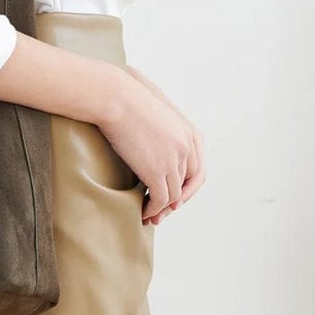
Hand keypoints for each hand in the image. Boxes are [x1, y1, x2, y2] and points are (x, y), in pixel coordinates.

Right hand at [98, 68, 205, 223]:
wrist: (116, 99)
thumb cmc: (129, 100)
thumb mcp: (159, 114)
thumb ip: (167, 132)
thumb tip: (158, 146)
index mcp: (191, 135)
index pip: (198, 170)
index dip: (187, 188)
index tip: (175, 197)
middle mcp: (188, 149)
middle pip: (188, 185)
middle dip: (175, 201)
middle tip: (162, 211)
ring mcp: (174, 160)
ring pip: (174, 196)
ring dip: (162, 209)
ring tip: (149, 215)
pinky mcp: (156, 171)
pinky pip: (160, 199)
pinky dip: (153, 210)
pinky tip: (143, 212)